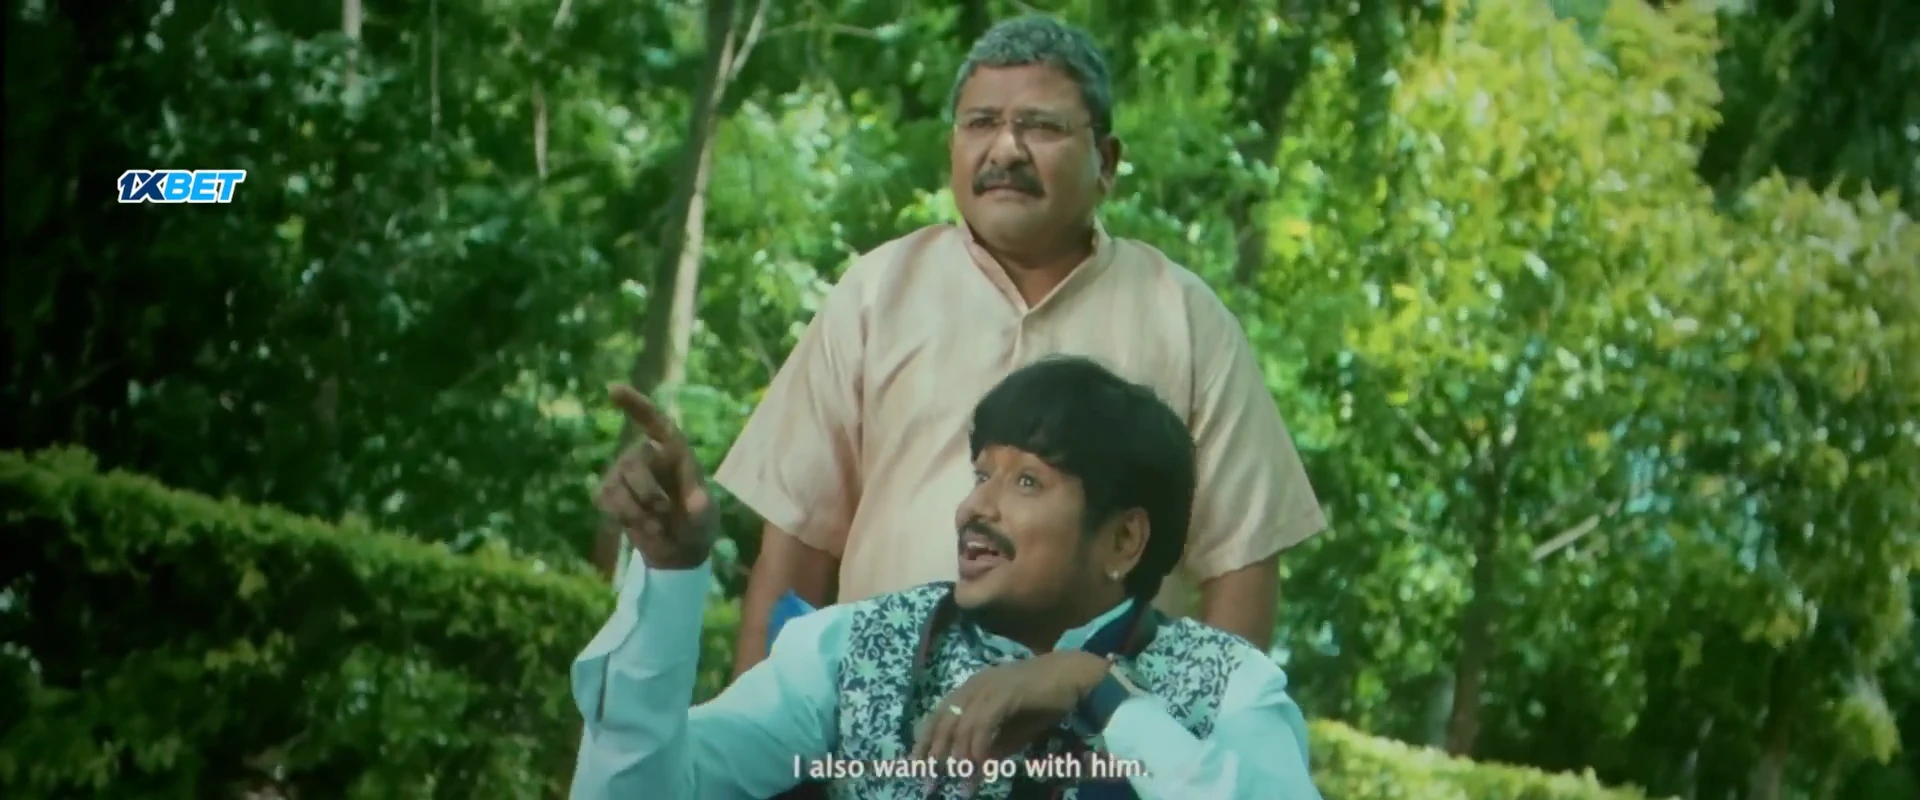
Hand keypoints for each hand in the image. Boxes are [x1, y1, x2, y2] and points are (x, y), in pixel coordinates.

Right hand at [594, 384, 716, 569]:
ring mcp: (623, 473)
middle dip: (647, 492)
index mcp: (674, 451)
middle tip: (664, 514)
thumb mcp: (706, 517)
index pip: (654, 422)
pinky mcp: (608, 493)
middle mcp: (646, 455)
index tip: (612, 389)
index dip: (635, 405)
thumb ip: (702, 507)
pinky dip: (623, 518)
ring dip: (636, 512)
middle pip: (634, 462)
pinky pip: (606, 500)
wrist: (679, 550)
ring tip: (657, 527)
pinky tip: (640, 526)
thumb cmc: (697, 524)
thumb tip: (697, 502)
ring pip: (617, 484)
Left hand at [911, 651, 1108, 778]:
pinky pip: (982, 722)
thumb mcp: (1011, 732)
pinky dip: (977, 745)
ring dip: (958, 756)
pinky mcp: (1004, 692)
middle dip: (933, 755)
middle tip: (929, 783)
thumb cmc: (1043, 701)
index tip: (917, 768)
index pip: (937, 716)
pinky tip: (978, 764)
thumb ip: (990, 749)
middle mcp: (973, 686)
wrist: (1073, 677)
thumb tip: (971, 773)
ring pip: (960, 724)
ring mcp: (988, 686)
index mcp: (970, 690)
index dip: (924, 743)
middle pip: (942, 721)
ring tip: (959, 781)